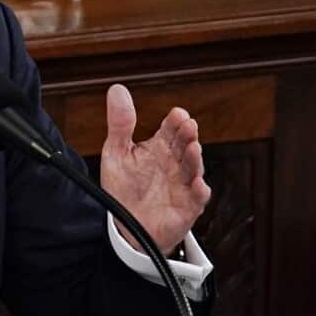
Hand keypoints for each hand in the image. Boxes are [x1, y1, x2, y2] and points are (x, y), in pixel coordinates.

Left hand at [99, 84, 210, 254]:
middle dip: (188, 135)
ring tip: (193, 147)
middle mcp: (175, 163)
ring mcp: (183, 184)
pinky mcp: (187, 207)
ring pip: (194, 168)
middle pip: (185, 145)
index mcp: (160, 147)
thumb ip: (120, 123)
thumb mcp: (117, 152)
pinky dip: (199, 191)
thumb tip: (117, 89)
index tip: (178, 114)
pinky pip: (197, 198)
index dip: (175, 121)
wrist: (126, 226)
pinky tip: (197, 184)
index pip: (171, 129)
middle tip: (188, 125)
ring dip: (194, 158)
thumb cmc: (124, 187)